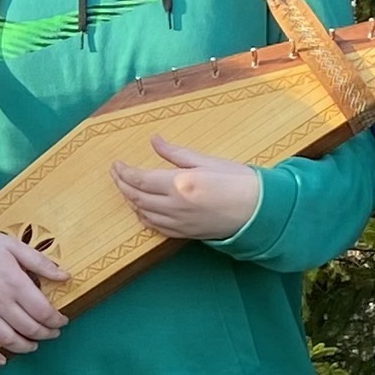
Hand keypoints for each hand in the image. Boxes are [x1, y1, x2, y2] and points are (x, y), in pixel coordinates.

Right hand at [0, 220, 72, 358]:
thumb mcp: (13, 245)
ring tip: (33, 345)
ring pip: (8, 340)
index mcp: (14, 283)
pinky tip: (2, 359)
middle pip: (29, 328)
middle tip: (53, 332)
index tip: (62, 320)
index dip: (56, 320)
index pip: (43, 311)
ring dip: (25, 347)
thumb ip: (40, 262)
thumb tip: (65, 276)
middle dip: (46, 334)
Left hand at [112, 137, 261, 242]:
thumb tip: (154, 140)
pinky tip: (141, 209)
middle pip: (136, 197)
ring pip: (143, 213)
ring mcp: (178, 222)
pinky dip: (143, 217)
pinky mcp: (184, 234)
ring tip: (126, 187)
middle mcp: (174, 206)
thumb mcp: (206, 161)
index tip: (116, 164)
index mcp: (179, 184)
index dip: (123, 172)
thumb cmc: (237, 181)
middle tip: (116, 173)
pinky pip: (155, 227)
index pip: (140, 179)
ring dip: (130, 200)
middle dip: (121, 184)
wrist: (258, 211)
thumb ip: (175, 153)